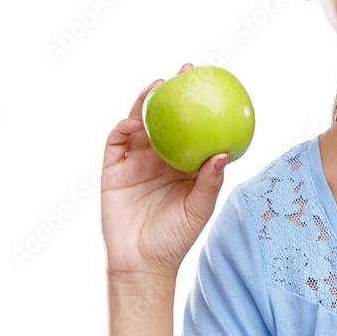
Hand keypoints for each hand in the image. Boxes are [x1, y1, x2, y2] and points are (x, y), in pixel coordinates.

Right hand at [100, 63, 228, 278]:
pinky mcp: (113, 170)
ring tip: (156, 87)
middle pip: (165, 117)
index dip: (198, 104)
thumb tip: (223, 155)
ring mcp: (134, 160)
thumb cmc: (176, 237)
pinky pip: (115, 142)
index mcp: (182, 162)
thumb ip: (209, 182)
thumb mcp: (198, 209)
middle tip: (185, 72)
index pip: (191, 125)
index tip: (211, 83)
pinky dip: (122, 128)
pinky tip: (132, 122)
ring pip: (138, 123)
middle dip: (172, 91)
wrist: (141, 263)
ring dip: (145, 103)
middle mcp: (159, 156)